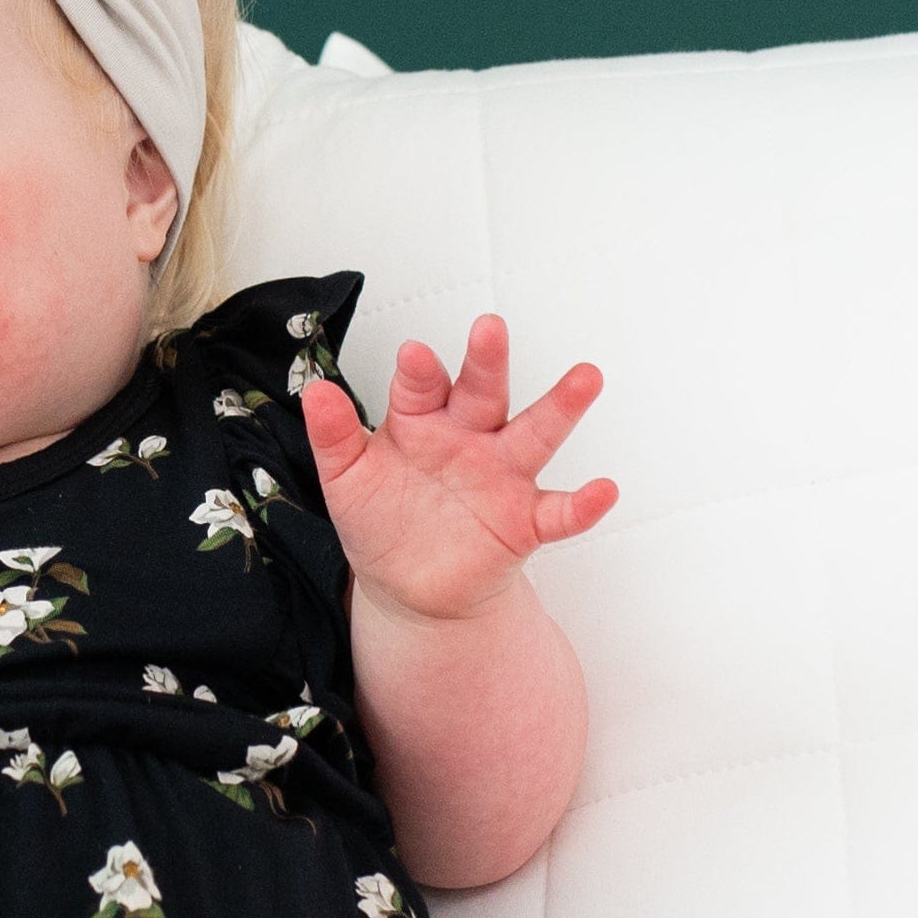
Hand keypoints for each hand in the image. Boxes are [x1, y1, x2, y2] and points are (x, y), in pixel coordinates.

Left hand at [296, 316, 614, 626]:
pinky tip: (603, 490)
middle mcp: (467, 438)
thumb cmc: (380, 521)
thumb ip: (334, 435)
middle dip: (486, 362)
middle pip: (481, 392)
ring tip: (585, 378)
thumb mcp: (346, 479)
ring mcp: (500, 476)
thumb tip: (314, 391)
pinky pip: (559, 511)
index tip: (413, 354)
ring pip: (534, 435)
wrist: (407, 587)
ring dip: (560, 407)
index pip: (420, 387)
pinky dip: (583, 504)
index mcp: (420, 420)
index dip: (418, 372)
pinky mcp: (524, 521)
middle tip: (490, 330)